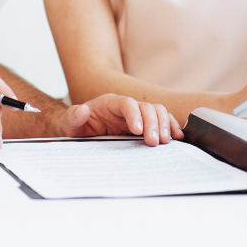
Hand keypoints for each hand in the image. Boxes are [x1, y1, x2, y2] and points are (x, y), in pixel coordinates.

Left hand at [59, 94, 184, 145]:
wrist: (82, 132)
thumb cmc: (77, 127)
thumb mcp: (69, 124)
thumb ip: (73, 117)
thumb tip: (81, 110)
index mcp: (109, 104)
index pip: (126, 103)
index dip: (134, 114)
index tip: (137, 131)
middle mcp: (126, 107)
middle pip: (146, 107)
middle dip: (152, 123)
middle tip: (154, 142)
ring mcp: (137, 115)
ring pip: (157, 112)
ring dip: (164, 125)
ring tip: (166, 142)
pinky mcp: (144, 125)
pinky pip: (162, 121)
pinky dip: (171, 127)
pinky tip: (177, 137)